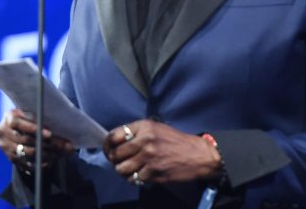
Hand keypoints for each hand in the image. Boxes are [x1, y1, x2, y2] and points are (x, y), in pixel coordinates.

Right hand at [0, 108, 74, 170]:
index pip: (19, 123)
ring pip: (27, 153)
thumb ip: (39, 117)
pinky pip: (26, 163)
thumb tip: (61, 126)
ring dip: (47, 154)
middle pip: (26, 140)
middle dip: (48, 144)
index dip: (34, 129)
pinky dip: (40, 162)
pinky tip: (52, 160)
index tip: (49, 134)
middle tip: (65, 146)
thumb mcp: (30, 113)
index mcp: (9, 118)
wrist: (16, 127)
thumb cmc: (29, 117)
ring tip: (62, 153)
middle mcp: (4, 133)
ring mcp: (5, 147)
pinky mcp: (10, 158)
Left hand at [103, 119, 221, 184]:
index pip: (114, 135)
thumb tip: (117, 143)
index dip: (108, 145)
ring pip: (121, 169)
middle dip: (115, 160)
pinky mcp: (153, 172)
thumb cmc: (177, 142)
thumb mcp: (157, 129)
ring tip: (129, 170)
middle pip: (116, 154)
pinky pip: (134, 178)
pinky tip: (141, 174)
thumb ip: (138, 133)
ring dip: (123, 172)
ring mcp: (148, 157)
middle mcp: (144, 140)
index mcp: (144, 127)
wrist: (198, 155)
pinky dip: (135, 179)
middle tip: (120, 162)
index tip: (109, 150)